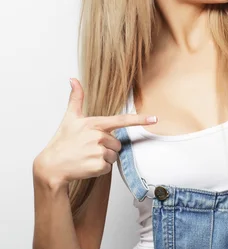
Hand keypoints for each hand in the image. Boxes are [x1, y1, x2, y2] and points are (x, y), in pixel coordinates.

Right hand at [33, 78, 158, 189]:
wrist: (51, 166)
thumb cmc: (62, 141)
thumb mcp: (69, 118)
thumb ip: (76, 98)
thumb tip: (74, 79)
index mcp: (94, 124)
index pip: (121, 120)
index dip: (140, 120)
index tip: (154, 119)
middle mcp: (98, 137)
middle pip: (117, 143)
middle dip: (106, 147)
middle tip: (89, 148)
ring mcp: (98, 152)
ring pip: (114, 155)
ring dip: (104, 158)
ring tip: (87, 156)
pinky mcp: (98, 166)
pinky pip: (109, 167)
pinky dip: (100, 168)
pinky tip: (87, 165)